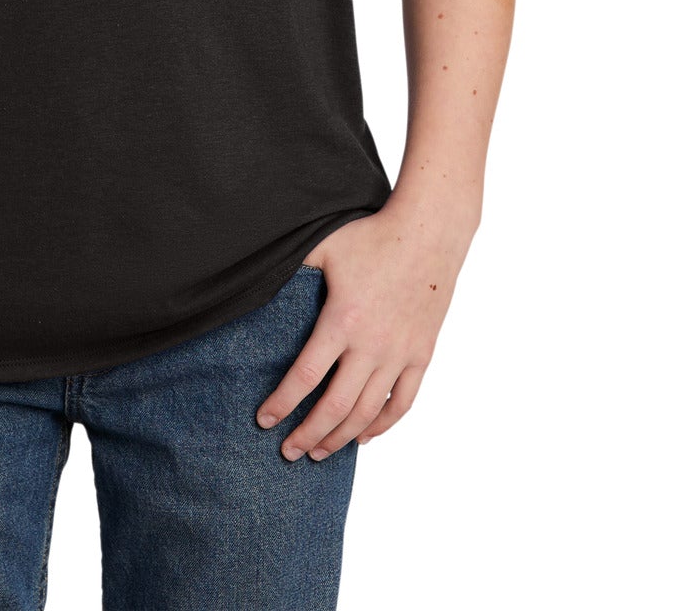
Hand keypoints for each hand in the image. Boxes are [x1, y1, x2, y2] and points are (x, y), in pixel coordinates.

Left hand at [255, 205, 471, 460]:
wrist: (428, 234)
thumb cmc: (372, 236)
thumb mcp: (325, 247)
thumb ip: (294, 269)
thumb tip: (259, 274)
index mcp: (342, 321)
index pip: (305, 376)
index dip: (282, 403)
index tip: (263, 421)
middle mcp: (371, 345)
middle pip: (335, 407)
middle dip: (307, 434)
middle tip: (288, 452)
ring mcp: (399, 354)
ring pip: (367, 413)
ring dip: (341, 438)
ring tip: (319, 453)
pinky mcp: (421, 355)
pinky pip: (402, 403)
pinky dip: (382, 425)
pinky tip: (364, 436)